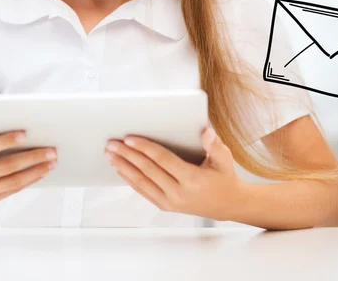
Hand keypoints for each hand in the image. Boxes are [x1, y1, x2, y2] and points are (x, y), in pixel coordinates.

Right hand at [0, 129, 56, 207]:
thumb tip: (4, 117)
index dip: (6, 140)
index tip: (25, 133)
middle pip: (6, 166)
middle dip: (31, 157)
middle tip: (51, 149)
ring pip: (13, 182)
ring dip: (36, 171)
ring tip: (53, 161)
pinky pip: (12, 190)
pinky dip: (29, 180)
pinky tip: (42, 171)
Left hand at [104, 128, 244, 220]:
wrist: (228, 205)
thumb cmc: (224, 177)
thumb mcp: (225, 159)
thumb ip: (214, 145)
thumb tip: (206, 132)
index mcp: (192, 179)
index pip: (162, 160)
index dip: (144, 148)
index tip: (129, 138)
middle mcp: (179, 193)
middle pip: (147, 170)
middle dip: (127, 155)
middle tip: (112, 143)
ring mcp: (171, 202)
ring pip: (141, 182)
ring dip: (123, 167)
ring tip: (110, 154)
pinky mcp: (165, 206)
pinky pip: (143, 191)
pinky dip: (129, 179)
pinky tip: (120, 168)